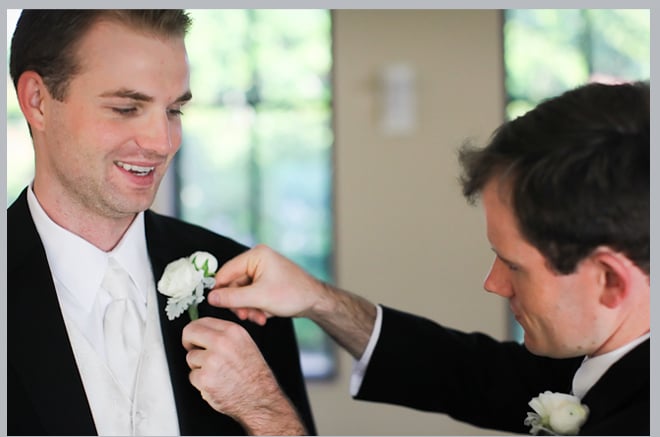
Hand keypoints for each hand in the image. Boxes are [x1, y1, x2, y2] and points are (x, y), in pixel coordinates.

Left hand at [182, 317, 306, 434]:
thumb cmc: (254, 374)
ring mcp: (212, 360)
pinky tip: (214, 383)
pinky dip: (200, 382)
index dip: (196, 330)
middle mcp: (222, 342)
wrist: (260, 397)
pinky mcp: (205, 378)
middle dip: (188, 342)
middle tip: (193, 350)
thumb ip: (225, 335)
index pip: (202, 321)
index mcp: (232, 331)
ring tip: (215, 372)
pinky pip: (192, 376)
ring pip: (190, 357)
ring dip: (198, 366)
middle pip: (190, 332)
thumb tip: (204, 332)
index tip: (195, 337)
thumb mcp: (244, 344)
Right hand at [207, 244, 328, 324]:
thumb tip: (211, 298)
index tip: (216, 304)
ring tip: (258, 317)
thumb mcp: (259, 298)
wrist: (316, 302)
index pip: (226, 271)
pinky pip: (251, 295)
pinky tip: (264, 315)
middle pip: (233, 284)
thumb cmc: (293, 294)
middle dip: (239, 303)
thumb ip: (232, 298)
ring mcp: (262, 271)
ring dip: (248, 308)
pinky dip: (255, 307)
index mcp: (255, 256)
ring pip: (242, 293)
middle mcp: (258, 260)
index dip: (220, 290)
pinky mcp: (266, 282)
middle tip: (244, 315)